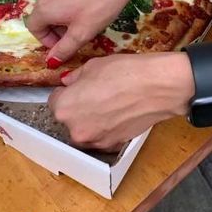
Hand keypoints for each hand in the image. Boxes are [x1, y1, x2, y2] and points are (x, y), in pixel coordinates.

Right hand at [27, 0, 144, 64]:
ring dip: (50, 4)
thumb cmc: (99, 7)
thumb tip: (51, 61)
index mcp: (44, 9)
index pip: (34, 29)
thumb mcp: (82, 33)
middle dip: (52, 27)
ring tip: (67, 12)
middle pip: (40, 13)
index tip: (63, 45)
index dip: (46, 40)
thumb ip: (64, 49)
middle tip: (72, 33)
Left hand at [48, 52, 194, 149]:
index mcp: (64, 108)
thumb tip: (68, 83)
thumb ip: (75, 77)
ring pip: (84, 128)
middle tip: (94, 92)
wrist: (156, 87)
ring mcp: (94, 140)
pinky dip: (105, 126)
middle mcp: (75, 129)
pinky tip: (118, 112)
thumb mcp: (93, 66)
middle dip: (77, 106)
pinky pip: (101, 135)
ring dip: (90, 118)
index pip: (54, 101)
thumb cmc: (123, 72)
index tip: (76, 87)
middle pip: (68, 118)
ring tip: (108, 102)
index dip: (66, 92)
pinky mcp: (112, 145)